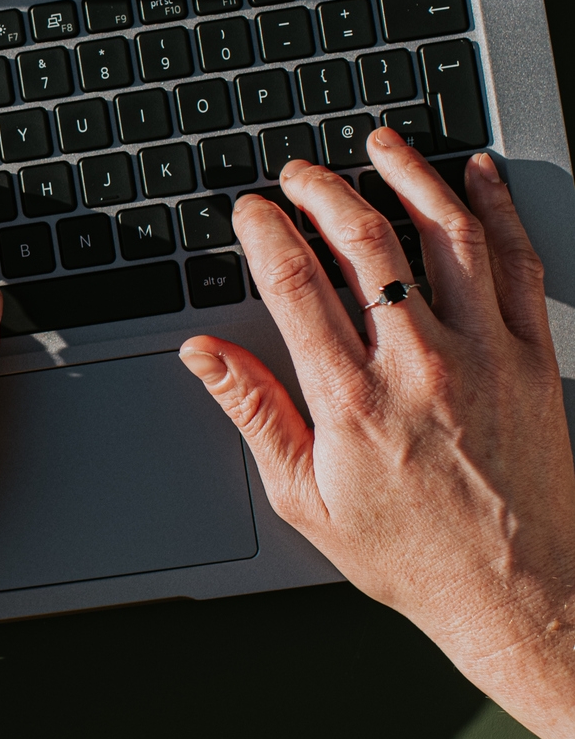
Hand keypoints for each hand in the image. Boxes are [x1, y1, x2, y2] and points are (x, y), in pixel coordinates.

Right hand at [180, 127, 574, 738]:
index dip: (265, 229)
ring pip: (445, 233)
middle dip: (322, 189)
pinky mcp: (534, 357)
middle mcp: (418, 365)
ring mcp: (484, 354)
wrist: (520, 594)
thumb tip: (203, 354)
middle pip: (364, 239)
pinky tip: (476, 177)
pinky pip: (516, 262)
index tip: (252, 210)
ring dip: (409, 174)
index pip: (294, 281)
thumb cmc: (413, 557)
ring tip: (381, 144)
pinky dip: (495, 210)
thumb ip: (253, 413)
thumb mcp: (306, 500)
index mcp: (351, 400)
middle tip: (301, 172)